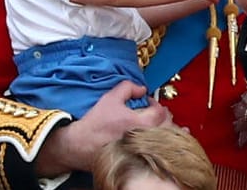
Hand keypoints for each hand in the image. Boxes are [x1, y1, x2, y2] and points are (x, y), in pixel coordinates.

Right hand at [35, 81, 170, 175]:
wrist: (79, 146)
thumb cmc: (95, 124)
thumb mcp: (111, 98)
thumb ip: (129, 87)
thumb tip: (142, 89)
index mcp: (142, 123)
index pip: (160, 111)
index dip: (154, 103)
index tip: (147, 101)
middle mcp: (146, 138)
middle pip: (167, 126)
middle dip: (164, 115)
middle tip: (155, 110)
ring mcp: (142, 150)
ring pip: (164, 140)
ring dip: (166, 129)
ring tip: (161, 123)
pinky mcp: (137, 158)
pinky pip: (156, 150)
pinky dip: (163, 143)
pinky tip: (164, 140)